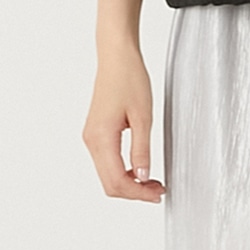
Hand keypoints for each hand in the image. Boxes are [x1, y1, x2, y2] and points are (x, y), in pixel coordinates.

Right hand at [82, 48, 165, 202]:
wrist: (117, 56)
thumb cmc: (129, 77)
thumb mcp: (143, 115)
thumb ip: (142, 150)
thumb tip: (143, 177)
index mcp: (101, 138)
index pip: (117, 181)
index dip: (138, 193)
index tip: (157, 194)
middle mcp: (91, 140)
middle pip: (109, 183)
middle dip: (134, 192)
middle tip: (158, 190)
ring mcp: (91, 137)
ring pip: (107, 174)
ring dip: (129, 182)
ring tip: (152, 181)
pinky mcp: (96, 132)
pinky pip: (106, 161)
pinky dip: (122, 170)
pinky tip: (139, 168)